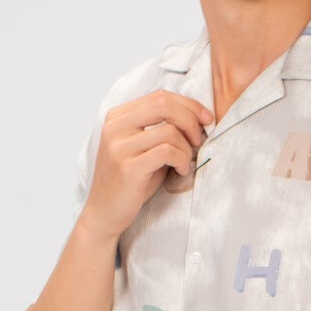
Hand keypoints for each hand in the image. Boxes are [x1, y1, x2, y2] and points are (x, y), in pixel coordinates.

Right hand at [80, 88, 213, 240]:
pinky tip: (179, 171)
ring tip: (184, 163)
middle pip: (164, 104)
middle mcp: (115, 127)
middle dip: (191, 119)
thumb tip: (198, 117)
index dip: (189, 105)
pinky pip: (167, 152)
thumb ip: (161, 129)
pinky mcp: (128, 168)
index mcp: (117, 117)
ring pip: (169, 131)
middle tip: (199, 139)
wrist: (104, 214)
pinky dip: (181, 160)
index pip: (160, 96)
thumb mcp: (143, 148)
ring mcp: (119, 147)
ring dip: (186, 149)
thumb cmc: (130, 181)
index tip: (206, 119)